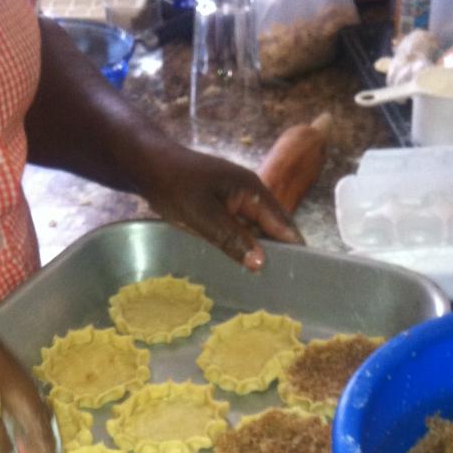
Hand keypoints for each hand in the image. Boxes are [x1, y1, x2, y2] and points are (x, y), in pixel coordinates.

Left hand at [139, 144, 301, 270]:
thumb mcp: (204, 217)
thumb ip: (233, 240)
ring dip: (259, 251)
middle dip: (278, 252)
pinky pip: (240, 230)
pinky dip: (243, 246)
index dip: (293, 246)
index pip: (281, 222)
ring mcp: (235, 201)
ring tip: (268, 281)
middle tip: (285, 284)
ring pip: (255, 231)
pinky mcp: (223, 209)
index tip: (303, 272)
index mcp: (252, 190)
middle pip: (272, 227)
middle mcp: (249, 194)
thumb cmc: (177, 187)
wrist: (149, 168)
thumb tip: (261, 263)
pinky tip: (242, 266)